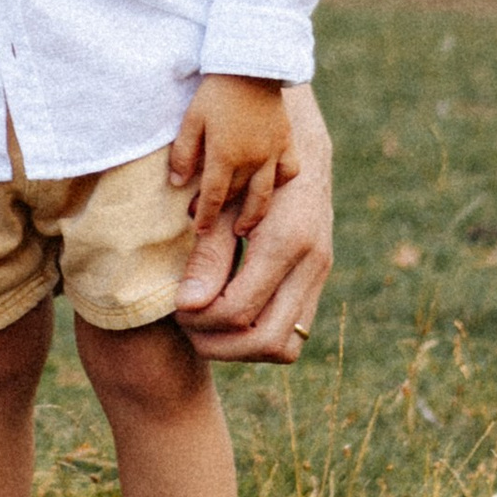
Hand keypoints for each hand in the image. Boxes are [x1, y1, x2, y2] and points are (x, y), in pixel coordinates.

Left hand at [167, 71, 290, 239]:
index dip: (204, 216)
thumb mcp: (191, 120)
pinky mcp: (286, 141)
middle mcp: (252, 159)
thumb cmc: (215, 92)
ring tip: (244, 226)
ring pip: (265, 193)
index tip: (198, 230)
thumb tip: (177, 182)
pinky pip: (288, 172)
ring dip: (254, 213)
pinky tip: (271, 189)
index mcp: (225, 155)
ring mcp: (273, 152)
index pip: (213, 196)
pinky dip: (280, 184)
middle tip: (216, 227)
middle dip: (225, 215)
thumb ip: (183, 153)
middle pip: (238, 198)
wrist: (250, 66)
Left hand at [175, 84, 331, 363]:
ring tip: (207, 325)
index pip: (237, 311)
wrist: (300, 148)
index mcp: (286, 242)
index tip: (177, 306)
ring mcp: (320, 276)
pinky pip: (292, 332)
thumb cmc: (249, 170)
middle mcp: (312, 265)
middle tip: (189, 326)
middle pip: (267, 343)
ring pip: (285, 346)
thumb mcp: (223, 205)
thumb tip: (188, 306)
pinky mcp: (318, 282)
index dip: (199, 319)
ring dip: (242, 348)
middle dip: (220, 345)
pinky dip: (259, 336)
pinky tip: (229, 316)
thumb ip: (207, 257)